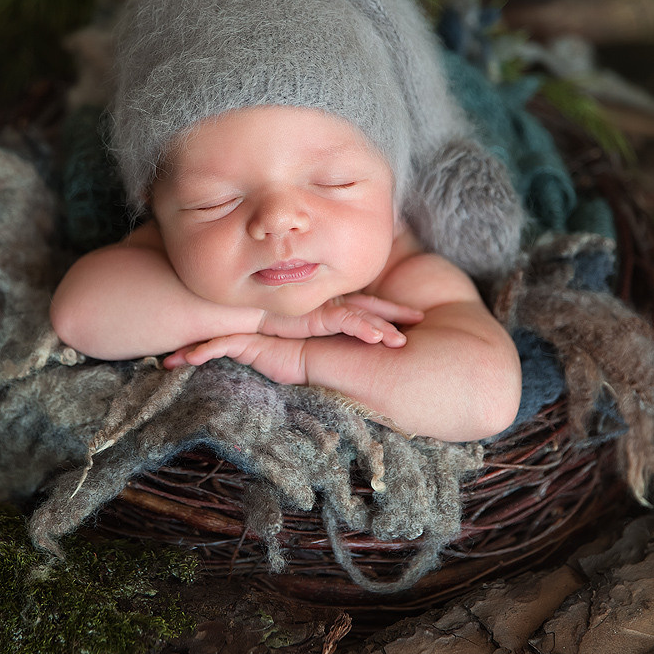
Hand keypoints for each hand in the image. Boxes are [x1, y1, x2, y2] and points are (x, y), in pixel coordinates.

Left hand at [165, 334, 308, 384]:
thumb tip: (236, 400)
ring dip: (187, 353)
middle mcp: (241, 338)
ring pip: (208, 343)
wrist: (315, 359)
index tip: (176, 363)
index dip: (193, 351)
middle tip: (164, 362)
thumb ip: (253, 376)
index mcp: (244, 345)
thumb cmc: (296, 367)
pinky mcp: (249, 342)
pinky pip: (221, 345)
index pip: (213, 346)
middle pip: (205, 342)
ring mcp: (244, 338)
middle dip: (183, 351)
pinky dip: (204, 351)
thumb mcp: (270, 372)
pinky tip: (190, 359)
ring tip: (169, 363)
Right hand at [258, 294, 422, 347]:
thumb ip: (310, 333)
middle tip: (420, 318)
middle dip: (396, 313)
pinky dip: (362, 327)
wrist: (233, 317)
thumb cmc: (259, 323)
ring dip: (383, 326)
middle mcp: (327, 305)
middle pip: (368, 307)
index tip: (415, 317)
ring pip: (361, 315)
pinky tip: (378, 338)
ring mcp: (320, 308)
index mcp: (327, 307)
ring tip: (402, 340)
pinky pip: (342, 321)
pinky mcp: (310, 315)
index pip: (363, 307)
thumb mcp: (292, 331)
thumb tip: (337, 349)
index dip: (388, 311)